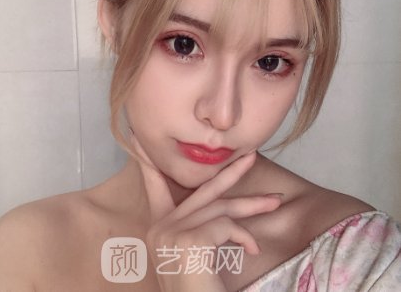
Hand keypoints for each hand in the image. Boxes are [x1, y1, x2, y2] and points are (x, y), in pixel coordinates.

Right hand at [130, 135, 282, 291]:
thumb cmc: (198, 286)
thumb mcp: (192, 253)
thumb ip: (197, 227)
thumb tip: (221, 209)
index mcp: (158, 228)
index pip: (154, 186)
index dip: (150, 162)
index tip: (139, 138)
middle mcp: (160, 226)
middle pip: (201, 190)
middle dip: (230, 172)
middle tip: (251, 156)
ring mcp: (172, 232)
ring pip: (220, 206)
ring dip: (253, 205)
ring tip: (276, 201)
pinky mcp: (189, 240)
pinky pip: (226, 226)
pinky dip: (244, 236)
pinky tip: (251, 249)